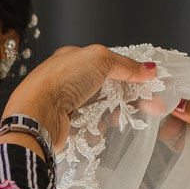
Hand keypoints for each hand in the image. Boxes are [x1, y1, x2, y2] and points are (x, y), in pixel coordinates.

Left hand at [3, 45, 155, 151]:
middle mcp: (67, 80)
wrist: (37, 115)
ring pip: (99, 110)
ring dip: (114, 115)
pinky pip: (89, 128)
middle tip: (152, 107)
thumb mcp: (100, 59)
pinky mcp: (64, 126)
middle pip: (106, 89)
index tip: (150, 84)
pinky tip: (102, 130)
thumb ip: (125, 64)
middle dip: (130, 98)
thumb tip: (148, 68)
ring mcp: (65, 104)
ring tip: (126, 119)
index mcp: (72, 59)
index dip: (130, 73)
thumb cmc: (62, 80)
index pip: (107, 64)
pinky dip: (97, 130)